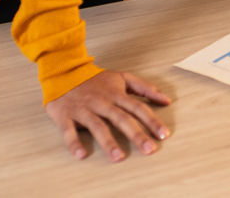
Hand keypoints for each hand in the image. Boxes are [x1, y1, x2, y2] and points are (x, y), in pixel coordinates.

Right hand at [45, 70, 170, 161]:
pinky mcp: (65, 116)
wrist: (63, 72)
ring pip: (97, 126)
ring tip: (119, 157)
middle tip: (149, 149)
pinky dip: (74, 143)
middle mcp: (102, 102)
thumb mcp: (122, 78)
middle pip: (122, 119)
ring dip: (108, 142)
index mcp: (116, 94)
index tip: (164, 135)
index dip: (152, 121)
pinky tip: (81, 154)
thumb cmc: (95, 80)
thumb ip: (145, 88)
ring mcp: (83, 109)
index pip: (138, 108)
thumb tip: (166, 100)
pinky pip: (69, 131)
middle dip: (136, 134)